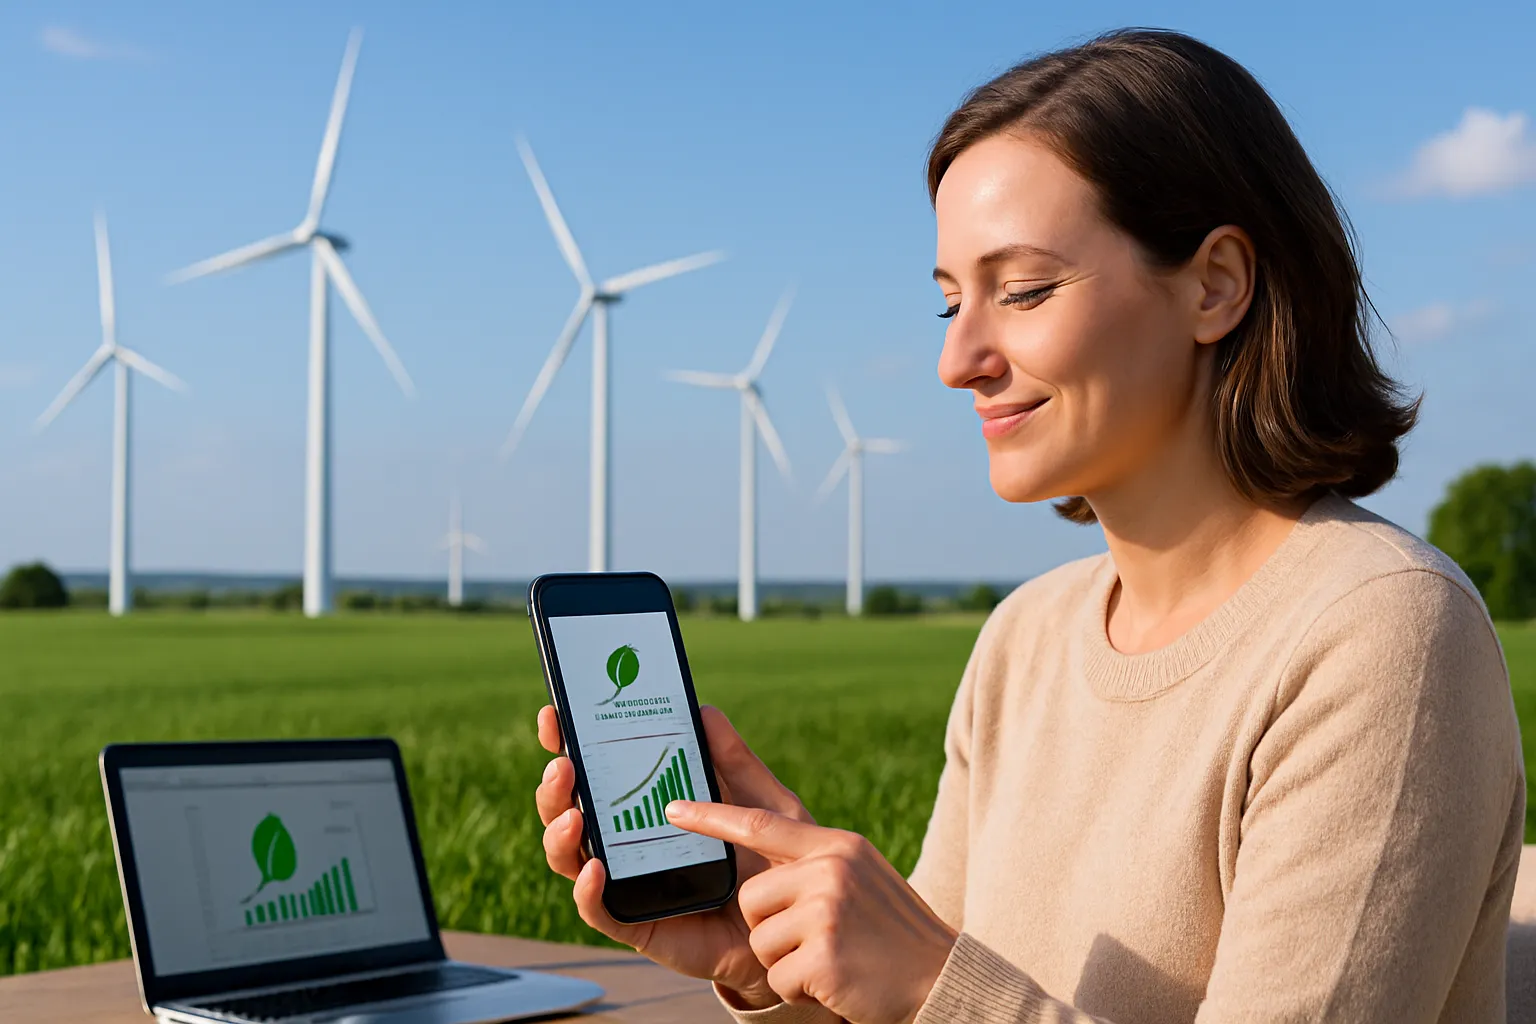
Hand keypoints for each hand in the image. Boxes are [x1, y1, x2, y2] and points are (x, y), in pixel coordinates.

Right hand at [534, 704, 812, 1009]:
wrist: (793, 925)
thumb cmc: (772, 862)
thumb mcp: (761, 804)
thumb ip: (733, 761)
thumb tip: (704, 710)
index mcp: (648, 803)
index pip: (594, 770)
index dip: (566, 742)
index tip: (555, 717)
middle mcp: (626, 840)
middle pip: (568, 810)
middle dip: (555, 787)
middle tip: (563, 766)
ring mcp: (626, 882)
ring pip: (569, 857)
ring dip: (560, 834)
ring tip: (573, 816)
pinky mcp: (635, 922)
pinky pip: (598, 910)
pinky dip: (587, 890)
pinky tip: (595, 868)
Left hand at [667, 802, 957, 1023]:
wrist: (943, 978)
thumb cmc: (893, 933)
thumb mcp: (859, 876)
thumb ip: (814, 861)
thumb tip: (761, 859)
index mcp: (836, 845)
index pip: (759, 822)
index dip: (711, 816)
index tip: (672, 808)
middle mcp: (830, 870)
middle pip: (751, 897)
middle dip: (771, 927)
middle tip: (821, 939)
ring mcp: (827, 911)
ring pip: (760, 940)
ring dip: (787, 961)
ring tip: (834, 960)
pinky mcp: (823, 956)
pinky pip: (778, 977)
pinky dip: (802, 989)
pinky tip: (836, 982)